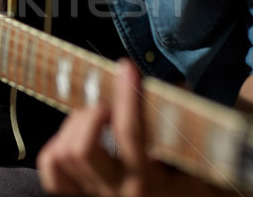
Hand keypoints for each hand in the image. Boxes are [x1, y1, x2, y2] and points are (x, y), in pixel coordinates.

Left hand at [37, 60, 233, 196]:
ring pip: (63, 155)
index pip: (129, 134)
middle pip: (81, 149)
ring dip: (76, 124)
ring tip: (97, 117)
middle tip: (110, 105)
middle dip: (92, 114)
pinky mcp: (83, 194)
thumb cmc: (196, 182)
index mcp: (150, 183)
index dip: (126, 96)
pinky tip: (77, 134)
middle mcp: (118, 192)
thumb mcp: (199, 157)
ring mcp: (96, 195)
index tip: (127, 69)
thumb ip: (182, 122)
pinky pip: (53, 169)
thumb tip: (168, 86)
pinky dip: (58, 145)